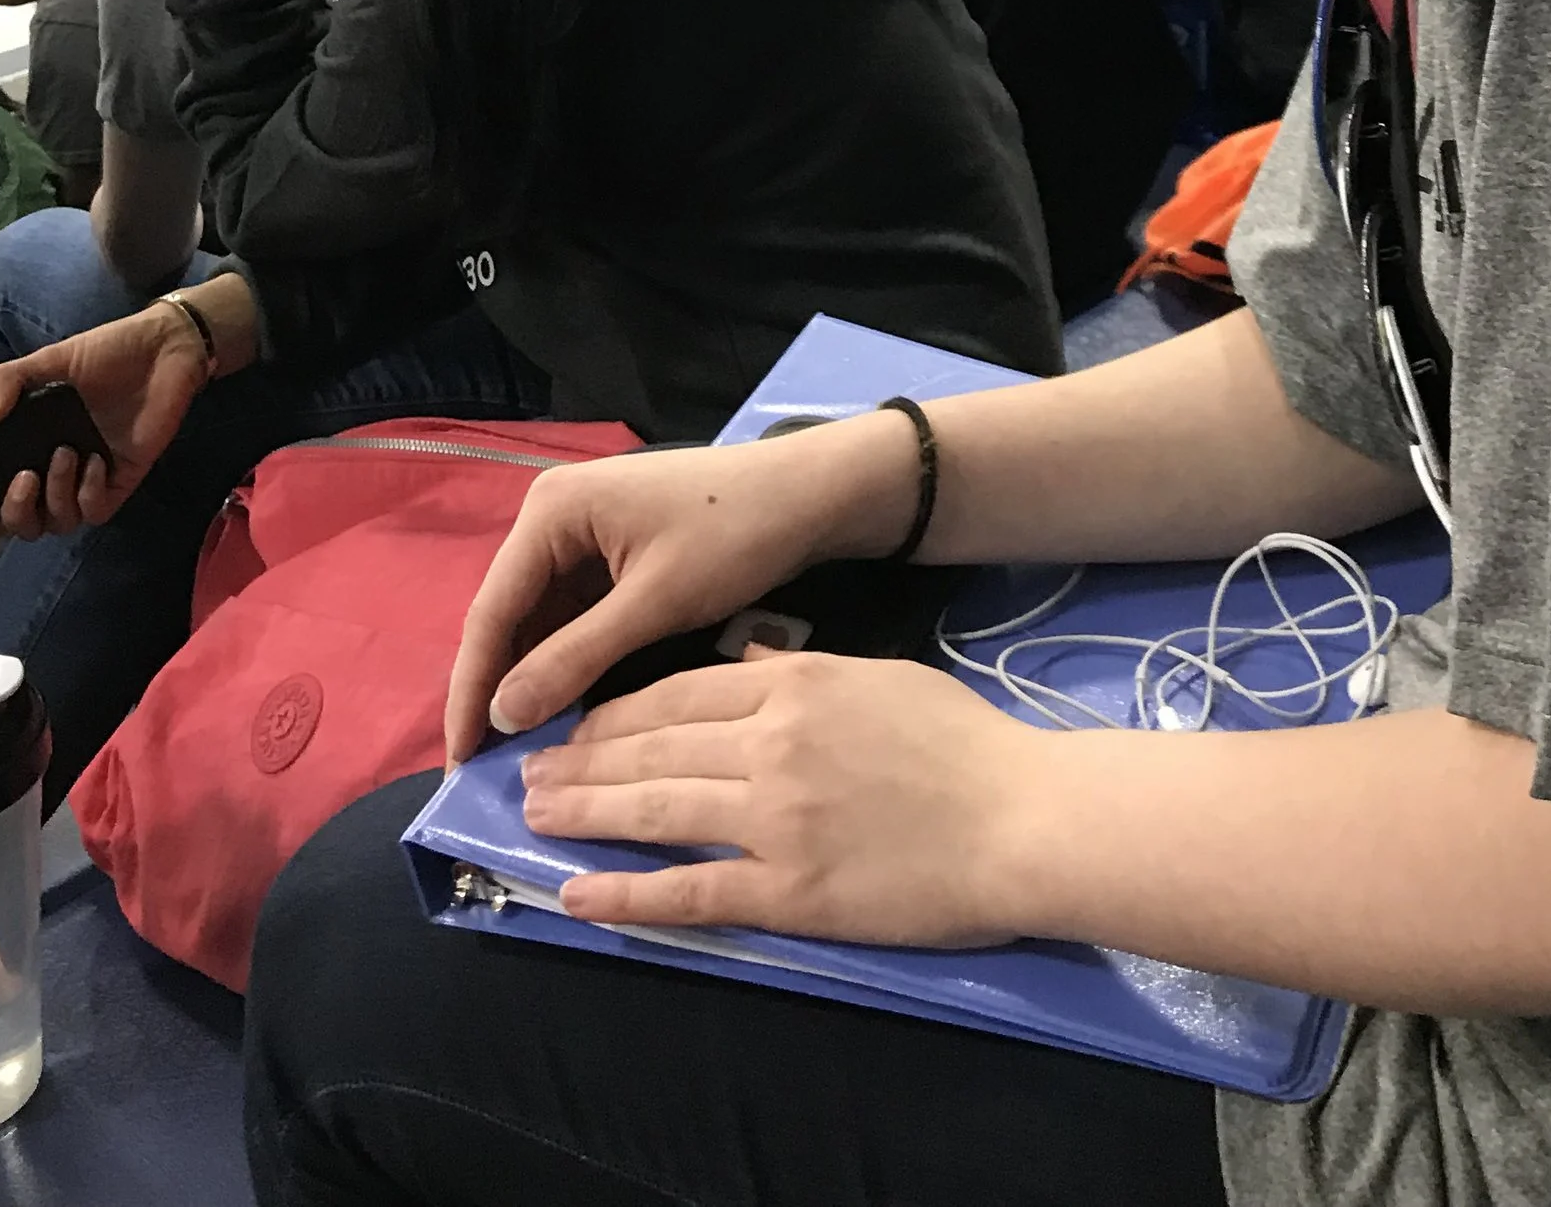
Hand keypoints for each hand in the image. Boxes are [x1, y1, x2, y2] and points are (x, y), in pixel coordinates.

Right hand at [0, 294, 216, 549]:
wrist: (161, 346)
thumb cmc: (105, 352)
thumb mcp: (50, 360)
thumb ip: (9, 382)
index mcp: (33, 446)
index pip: (0, 498)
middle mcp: (57, 469)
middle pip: (27, 523)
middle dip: (16, 513)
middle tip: (23, 479)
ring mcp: (90, 478)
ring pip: (60, 522)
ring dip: (56, 496)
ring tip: (66, 453)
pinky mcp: (122, 479)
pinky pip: (96, 511)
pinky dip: (89, 494)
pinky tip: (95, 462)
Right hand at [444, 416, 922, 765]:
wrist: (810, 495)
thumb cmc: (734, 535)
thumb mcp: (653, 603)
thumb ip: (574, 658)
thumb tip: (502, 717)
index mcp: (552, 511)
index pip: (492, 611)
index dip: (472, 689)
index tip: (460, 760)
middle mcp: (554, 515)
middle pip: (508, 615)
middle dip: (496, 689)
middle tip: (481, 772)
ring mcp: (583, 533)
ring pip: (539, 620)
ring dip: (529, 680)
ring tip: (514, 758)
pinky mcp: (612, 552)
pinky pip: (573, 615)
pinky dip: (565, 662)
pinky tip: (559, 713)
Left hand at [521, 652, 1044, 948]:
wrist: (1022, 817)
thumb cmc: (963, 743)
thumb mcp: (879, 677)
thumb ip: (802, 668)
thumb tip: (746, 657)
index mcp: (794, 685)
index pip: (679, 693)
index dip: (616, 713)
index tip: (576, 726)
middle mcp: (770, 744)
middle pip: (653, 748)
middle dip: (581, 760)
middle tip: (529, 775)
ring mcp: (775, 820)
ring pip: (656, 810)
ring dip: (586, 814)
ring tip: (534, 819)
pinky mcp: (789, 892)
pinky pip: (690, 891)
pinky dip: (627, 894)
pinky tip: (578, 893)